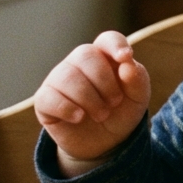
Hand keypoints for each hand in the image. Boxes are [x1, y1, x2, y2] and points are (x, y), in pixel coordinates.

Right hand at [35, 31, 150, 175]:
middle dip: (104, 82)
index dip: (115, 45)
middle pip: (86, 55)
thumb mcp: (137, 97)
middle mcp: (79, 62)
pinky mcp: (45, 100)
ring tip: (101, 115)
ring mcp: (59, 79)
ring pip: (67, 76)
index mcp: (106, 56)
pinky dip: (67, 108)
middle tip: (114, 103)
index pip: (108, 39)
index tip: (125, 58)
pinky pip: (49, 97)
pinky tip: (79, 117)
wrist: (106, 142)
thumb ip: (137, 79)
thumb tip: (127, 64)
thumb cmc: (122, 111)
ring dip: (89, 99)